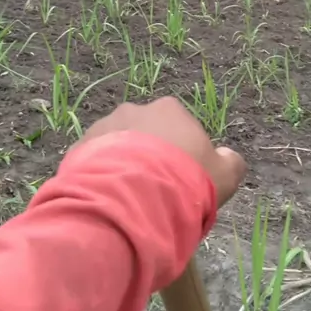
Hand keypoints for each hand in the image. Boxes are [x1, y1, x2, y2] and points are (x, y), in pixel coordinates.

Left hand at [76, 97, 245, 207]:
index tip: (181, 183)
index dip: (182, 158)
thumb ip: (231, 163)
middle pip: (146, 136)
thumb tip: (228, 157)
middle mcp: (135, 110)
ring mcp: (104, 127)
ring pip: (118, 148)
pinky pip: (95, 163)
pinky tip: (110, 200)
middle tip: (154, 192)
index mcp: (170, 110)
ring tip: (129, 199)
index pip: (179, 131)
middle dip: (149, 158)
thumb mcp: (225, 176)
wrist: (133, 196)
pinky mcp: (80, 148)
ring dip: (123, 167)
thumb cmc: (186, 181)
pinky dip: (102, 177)